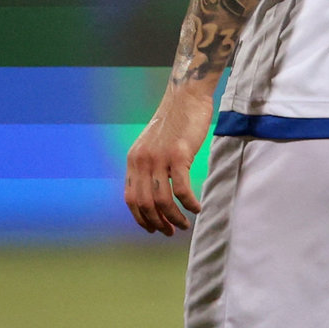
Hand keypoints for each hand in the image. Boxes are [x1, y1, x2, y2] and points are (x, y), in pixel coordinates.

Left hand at [124, 85, 213, 235]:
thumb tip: (157, 187)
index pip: (131, 198)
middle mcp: (142, 161)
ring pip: (162, 200)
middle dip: (157, 223)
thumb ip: (151, 163)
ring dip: (173, 217)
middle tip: (171, 231)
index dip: (141, 218)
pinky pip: (181, 188)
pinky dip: (188, 203)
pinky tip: (197, 208)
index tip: (154, 228)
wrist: (187, 96)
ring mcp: (159, 158)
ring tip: (184, 225)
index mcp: (134, 160)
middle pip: (145, 203)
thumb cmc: (176, 119)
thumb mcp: (154, 144)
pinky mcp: (179, 155)